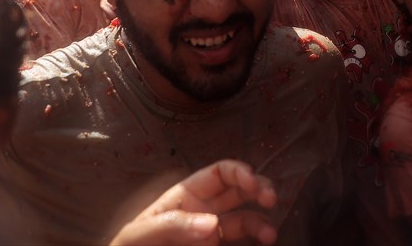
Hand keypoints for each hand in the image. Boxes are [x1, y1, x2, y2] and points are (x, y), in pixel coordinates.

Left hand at [110, 160, 277, 245]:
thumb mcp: (141, 233)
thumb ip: (173, 225)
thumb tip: (213, 223)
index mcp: (186, 196)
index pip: (220, 173)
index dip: (240, 172)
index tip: (253, 183)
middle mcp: (204, 211)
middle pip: (239, 191)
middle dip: (259, 188)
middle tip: (270, 199)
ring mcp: (211, 234)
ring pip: (245, 218)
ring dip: (261, 220)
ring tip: (270, 234)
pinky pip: (240, 240)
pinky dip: (257, 238)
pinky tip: (265, 240)